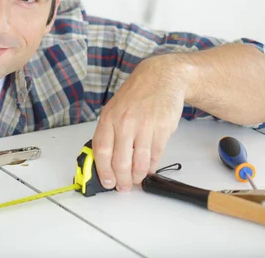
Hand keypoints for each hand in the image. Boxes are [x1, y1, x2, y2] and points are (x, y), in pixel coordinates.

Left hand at [92, 55, 186, 191]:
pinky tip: (147, 169)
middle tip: (123, 187)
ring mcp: (144, 125)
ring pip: (139, 162)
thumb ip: (108, 132)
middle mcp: (125, 122)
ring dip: (137, 176)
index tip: (107, 182)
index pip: (101, 150)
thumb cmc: (135, 96)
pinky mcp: (162, 128)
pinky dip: (151, 166)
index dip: (103, 171)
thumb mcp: (114, 109)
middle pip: (120, 161)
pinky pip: (155, 155)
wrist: (160, 78)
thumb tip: (102, 160)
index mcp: (108, 118)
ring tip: (135, 180)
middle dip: (121, 180)